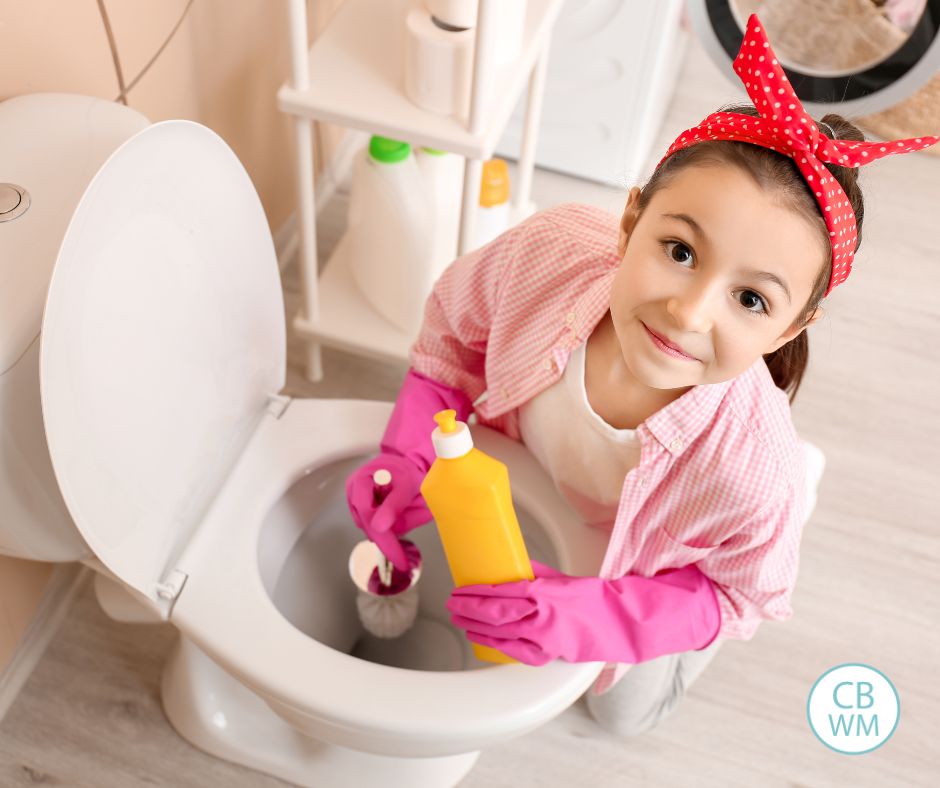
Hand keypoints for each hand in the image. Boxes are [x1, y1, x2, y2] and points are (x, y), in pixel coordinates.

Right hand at [345, 454, 431, 571]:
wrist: (406, 464)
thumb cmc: (407, 471)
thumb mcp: (407, 486)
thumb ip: (394, 506)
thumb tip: (379, 527)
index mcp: (362, 480)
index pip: (368, 514)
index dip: (382, 539)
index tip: (397, 557)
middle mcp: (354, 490)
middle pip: (367, 523)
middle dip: (386, 538)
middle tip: (402, 557)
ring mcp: (355, 498)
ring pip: (369, 526)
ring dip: (386, 530)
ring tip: (404, 516)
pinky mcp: (360, 506)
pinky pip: (371, 523)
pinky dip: (384, 526)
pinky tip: (394, 518)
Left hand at [446, 561, 720, 665]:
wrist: (623, 622)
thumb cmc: (596, 596)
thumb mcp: (562, 578)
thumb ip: (536, 575)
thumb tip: (511, 568)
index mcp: (544, 593)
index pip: (500, 592)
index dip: (476, 593)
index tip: (460, 589)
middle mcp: (541, 617)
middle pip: (495, 615)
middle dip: (469, 611)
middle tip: (453, 604)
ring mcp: (545, 639)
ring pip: (502, 636)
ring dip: (478, 629)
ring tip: (462, 622)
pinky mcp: (551, 654)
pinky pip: (518, 653)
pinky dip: (498, 647)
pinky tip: (485, 642)